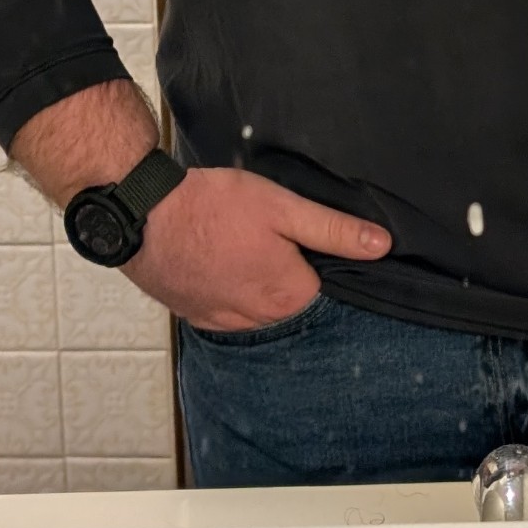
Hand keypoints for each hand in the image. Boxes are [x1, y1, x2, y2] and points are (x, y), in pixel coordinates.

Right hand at [124, 166, 390, 330]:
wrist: (144, 216)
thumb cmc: (215, 206)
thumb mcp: (283, 207)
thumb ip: (333, 230)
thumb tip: (382, 247)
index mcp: (289, 294)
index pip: (324, 282)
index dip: (316, 252)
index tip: (300, 231)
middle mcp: (260, 319)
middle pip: (291, 295)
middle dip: (288, 268)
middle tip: (267, 231)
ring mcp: (224, 321)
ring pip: (259, 303)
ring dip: (257, 279)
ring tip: (241, 243)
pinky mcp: (196, 315)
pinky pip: (228, 306)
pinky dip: (229, 287)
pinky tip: (219, 258)